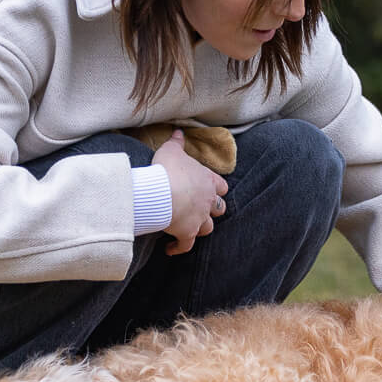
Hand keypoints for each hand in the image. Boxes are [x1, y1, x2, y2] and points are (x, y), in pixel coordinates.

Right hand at [152, 130, 227, 255]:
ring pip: (208, 228)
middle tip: (200, 209)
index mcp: (207, 180)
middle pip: (219, 209)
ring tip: (189, 228)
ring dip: (200, 228)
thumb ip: (177, 142)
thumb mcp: (171, 150)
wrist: (160, 192)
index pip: (221, 186)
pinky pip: (187, 245)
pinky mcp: (187, 232)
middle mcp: (207, 201)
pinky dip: (180, 247)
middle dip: (212, 210)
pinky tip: (171, 249)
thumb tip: (179, 131)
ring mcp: (199, 218)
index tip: (209, 189)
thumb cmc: (167, 169)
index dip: (216, 188)